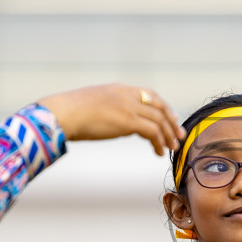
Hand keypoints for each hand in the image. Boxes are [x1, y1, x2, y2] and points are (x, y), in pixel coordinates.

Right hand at [40, 83, 184, 155]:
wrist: (63, 113)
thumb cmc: (69, 113)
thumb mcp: (92, 104)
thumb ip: (108, 109)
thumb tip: (113, 122)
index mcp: (119, 89)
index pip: (149, 94)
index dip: (163, 106)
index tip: (170, 117)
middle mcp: (127, 95)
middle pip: (159, 106)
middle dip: (172, 121)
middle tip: (178, 135)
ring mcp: (129, 107)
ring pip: (159, 120)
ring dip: (168, 135)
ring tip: (171, 148)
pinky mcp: (129, 121)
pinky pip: (153, 132)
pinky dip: (159, 143)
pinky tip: (157, 152)